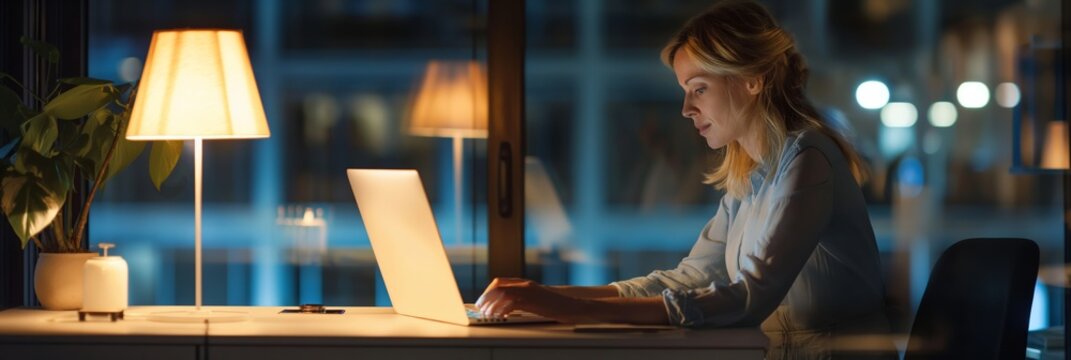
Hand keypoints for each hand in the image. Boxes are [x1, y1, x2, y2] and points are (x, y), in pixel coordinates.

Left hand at [475, 277, 593, 322]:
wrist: (570, 306)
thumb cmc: (554, 305)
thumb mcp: (535, 298)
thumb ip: (522, 298)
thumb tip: (504, 307)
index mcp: (524, 283)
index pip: (499, 282)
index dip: (488, 291)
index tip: (483, 301)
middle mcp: (524, 284)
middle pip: (498, 287)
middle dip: (486, 298)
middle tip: (481, 308)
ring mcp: (528, 291)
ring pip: (502, 294)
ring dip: (492, 305)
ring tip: (488, 314)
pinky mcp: (532, 300)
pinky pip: (512, 303)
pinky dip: (503, 310)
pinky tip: (502, 317)